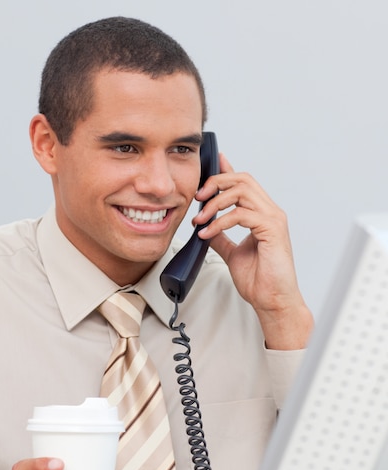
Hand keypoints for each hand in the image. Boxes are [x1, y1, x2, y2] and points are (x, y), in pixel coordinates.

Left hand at [194, 154, 312, 349]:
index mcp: (262, 214)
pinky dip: (220, 222)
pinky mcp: (272, 229)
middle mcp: (270, 212)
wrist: (272, 300)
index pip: (244, 183)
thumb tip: (205, 227)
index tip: (207, 167)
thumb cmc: (259, 280)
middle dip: (216, 183)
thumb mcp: (232, 253)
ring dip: (215, 203)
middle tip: (197, 198)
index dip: (226, 170)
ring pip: (241, 191)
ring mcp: (273, 219)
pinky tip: (207, 233)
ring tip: (199, 220)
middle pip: (243, 179)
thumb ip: (221, 237)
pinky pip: (241, 214)